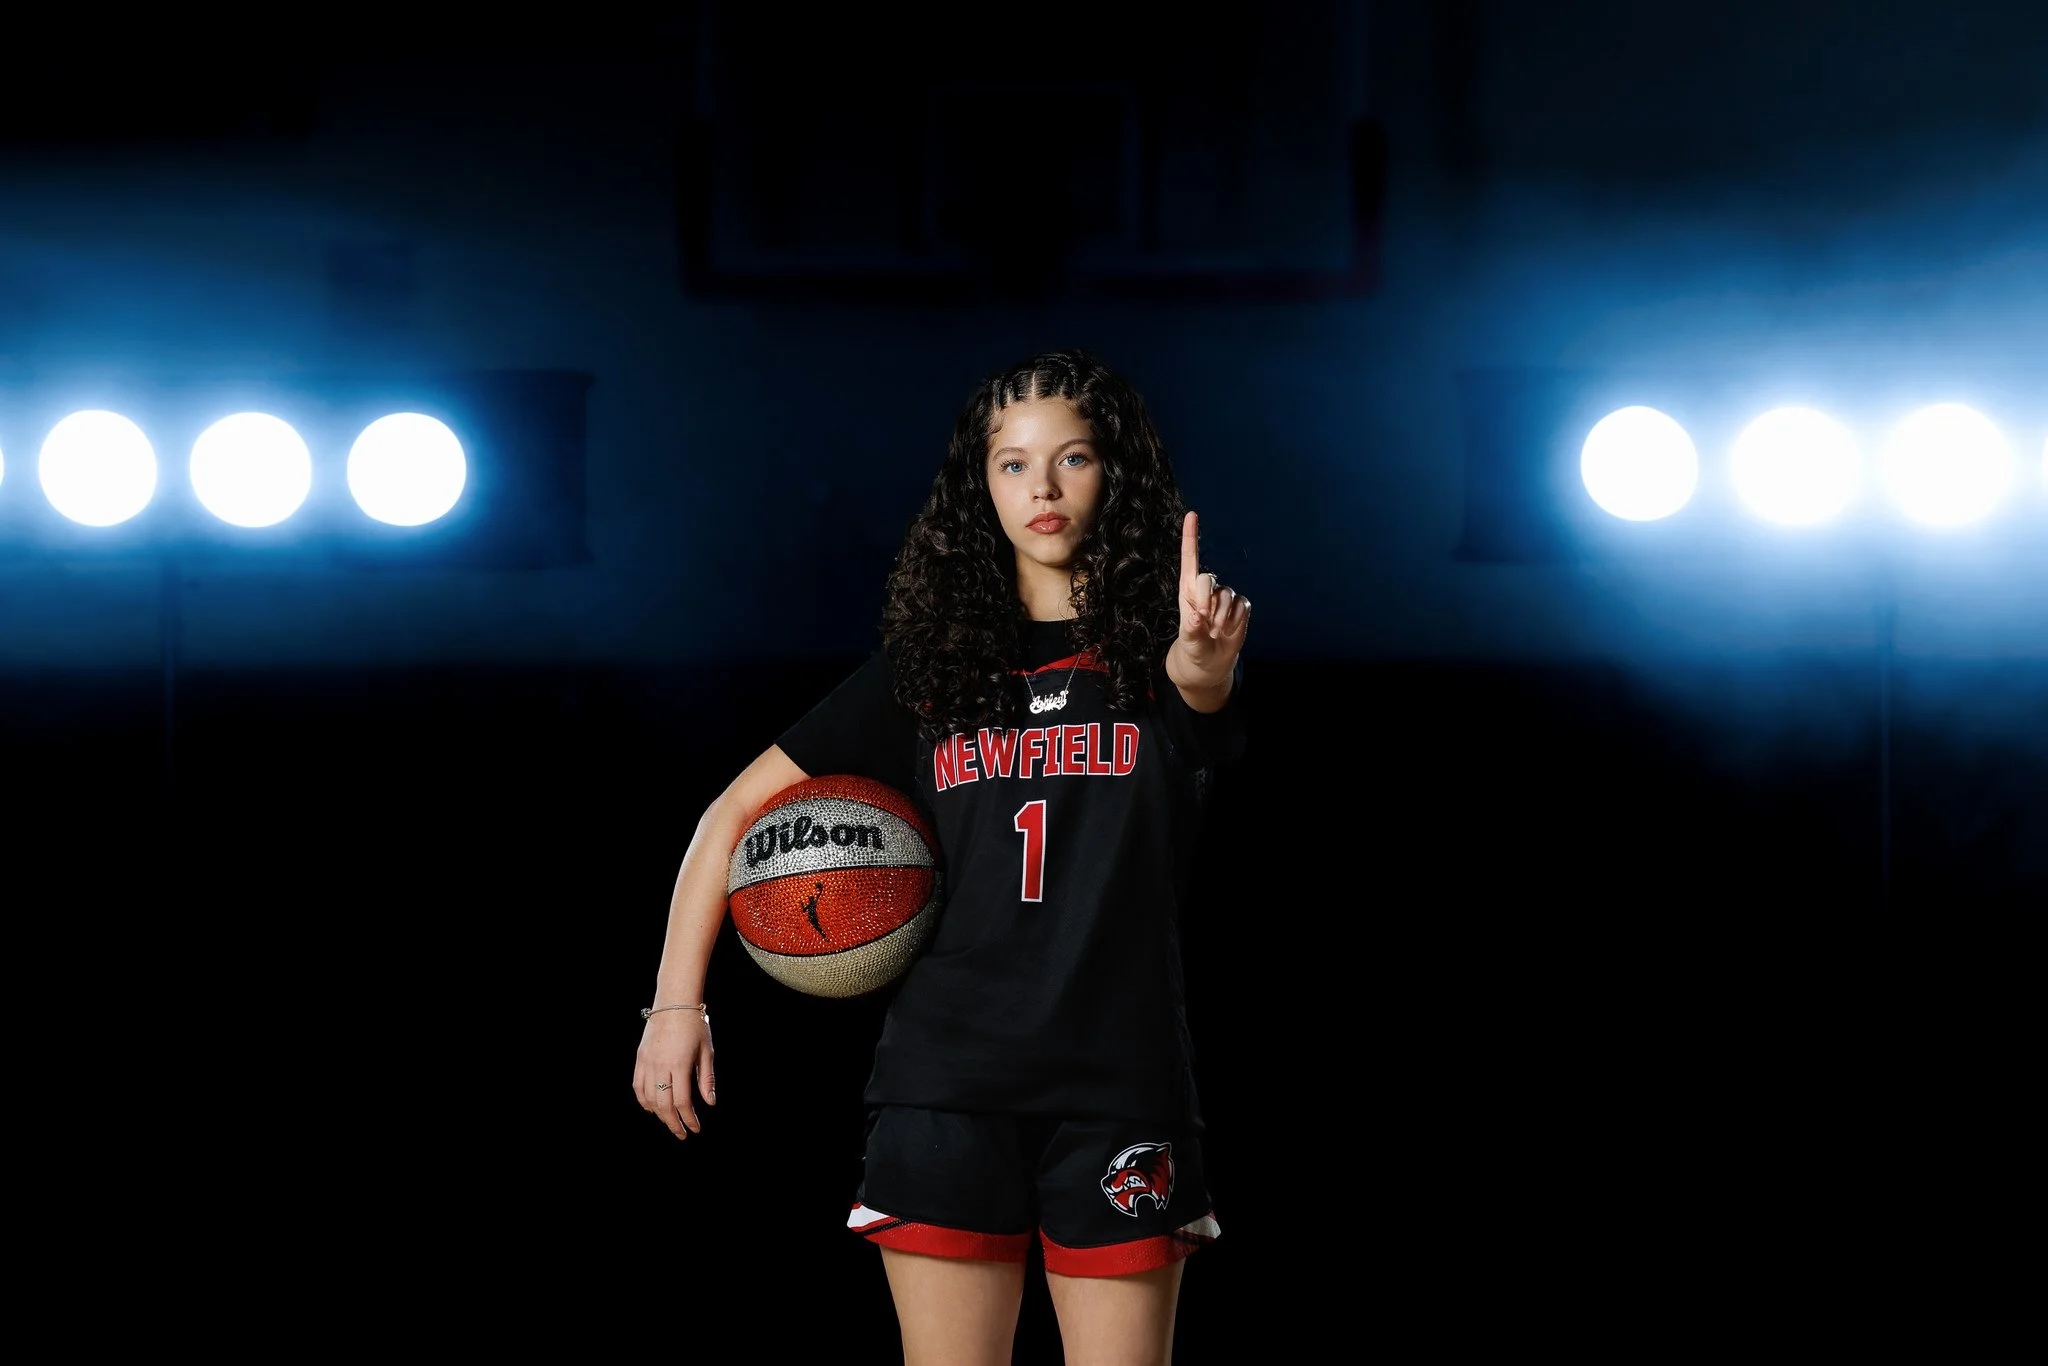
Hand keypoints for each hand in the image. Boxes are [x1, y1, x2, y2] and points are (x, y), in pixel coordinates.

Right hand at [634, 1008, 716, 1140]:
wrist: (674, 1003)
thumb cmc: (695, 1026)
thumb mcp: (707, 1051)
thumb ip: (706, 1079)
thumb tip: (710, 1103)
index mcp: (679, 1064)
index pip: (681, 1101)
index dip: (688, 1119)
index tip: (695, 1128)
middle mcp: (660, 1065)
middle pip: (663, 1104)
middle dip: (673, 1123)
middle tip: (682, 1133)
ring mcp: (647, 1062)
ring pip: (648, 1098)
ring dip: (659, 1114)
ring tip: (670, 1121)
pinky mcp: (640, 1058)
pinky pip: (637, 1086)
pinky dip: (644, 1100)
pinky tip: (652, 1107)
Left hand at [1167, 510, 1248, 695]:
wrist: (1209, 663)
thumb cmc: (1193, 648)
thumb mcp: (1188, 641)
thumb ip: (1191, 628)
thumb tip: (1198, 615)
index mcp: (1187, 592)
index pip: (1189, 559)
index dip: (1191, 537)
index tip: (1191, 515)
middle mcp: (1206, 590)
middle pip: (1208, 578)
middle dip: (1207, 599)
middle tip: (1204, 622)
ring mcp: (1224, 598)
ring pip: (1227, 595)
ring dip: (1222, 616)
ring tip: (1215, 633)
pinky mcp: (1240, 607)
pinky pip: (1242, 605)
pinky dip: (1236, 619)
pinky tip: (1229, 630)